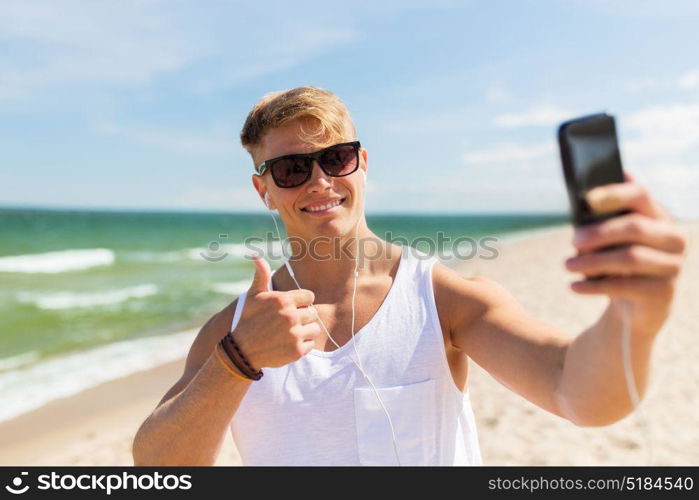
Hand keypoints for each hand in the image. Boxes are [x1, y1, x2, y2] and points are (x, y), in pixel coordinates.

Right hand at [231, 254, 319, 368]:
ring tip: (289, 333)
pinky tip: (288, 344)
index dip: (301, 303)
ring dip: (305, 332)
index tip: (291, 308)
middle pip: (313, 313)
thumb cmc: (247, 320)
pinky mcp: (297, 351)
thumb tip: (256, 255)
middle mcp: (290, 316)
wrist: (240, 352)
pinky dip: (302, 346)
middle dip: (303, 317)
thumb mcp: (253, 296)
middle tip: (287, 323)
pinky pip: (311, 344)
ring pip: (315, 329)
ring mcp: (294, 334)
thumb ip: (261, 275)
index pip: (310, 297)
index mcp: (283, 300)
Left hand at [564, 171, 687, 333]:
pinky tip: (574, 286)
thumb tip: (584, 202)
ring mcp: (672, 265)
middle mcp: (673, 238)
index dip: (614, 194)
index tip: (588, 199)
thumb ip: (599, 221)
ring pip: (630, 257)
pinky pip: (625, 286)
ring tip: (567, 265)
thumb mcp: (607, 241)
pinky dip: (594, 286)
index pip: (640, 195)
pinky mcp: (664, 292)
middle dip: (599, 233)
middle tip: (574, 241)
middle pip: (635, 227)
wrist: (634, 306)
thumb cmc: (615, 263)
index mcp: (657, 216)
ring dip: (593, 261)